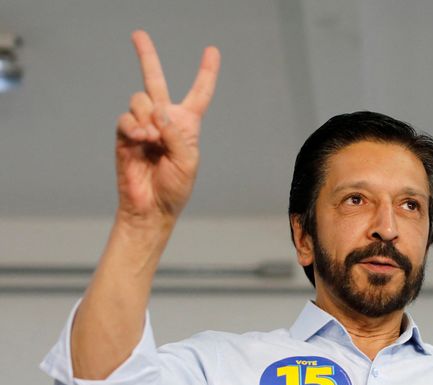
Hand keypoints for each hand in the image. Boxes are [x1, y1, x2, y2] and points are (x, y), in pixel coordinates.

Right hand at [115, 30, 219, 225]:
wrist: (151, 207)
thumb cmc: (175, 187)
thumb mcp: (188, 161)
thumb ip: (177, 135)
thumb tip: (158, 110)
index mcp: (187, 125)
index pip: (200, 94)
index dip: (206, 72)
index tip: (212, 50)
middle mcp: (165, 120)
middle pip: (155, 81)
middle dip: (146, 56)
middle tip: (138, 34)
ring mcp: (143, 125)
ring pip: (141, 100)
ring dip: (148, 118)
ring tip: (153, 140)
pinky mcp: (125, 134)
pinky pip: (127, 118)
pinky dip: (135, 127)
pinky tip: (142, 139)